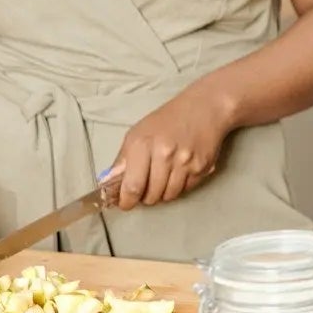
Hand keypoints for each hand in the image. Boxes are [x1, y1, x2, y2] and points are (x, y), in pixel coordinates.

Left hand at [112, 86, 232, 209]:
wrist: (204, 108)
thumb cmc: (167, 120)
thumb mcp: (137, 133)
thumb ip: (123, 160)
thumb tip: (108, 184)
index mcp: (143, 144)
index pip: (132, 186)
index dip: (127, 201)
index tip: (126, 204)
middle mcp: (165, 154)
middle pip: (151, 195)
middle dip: (145, 197)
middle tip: (146, 189)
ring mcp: (185, 162)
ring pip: (169, 196)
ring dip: (162, 194)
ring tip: (162, 180)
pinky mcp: (202, 168)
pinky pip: (185, 190)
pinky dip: (179, 187)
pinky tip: (178, 173)